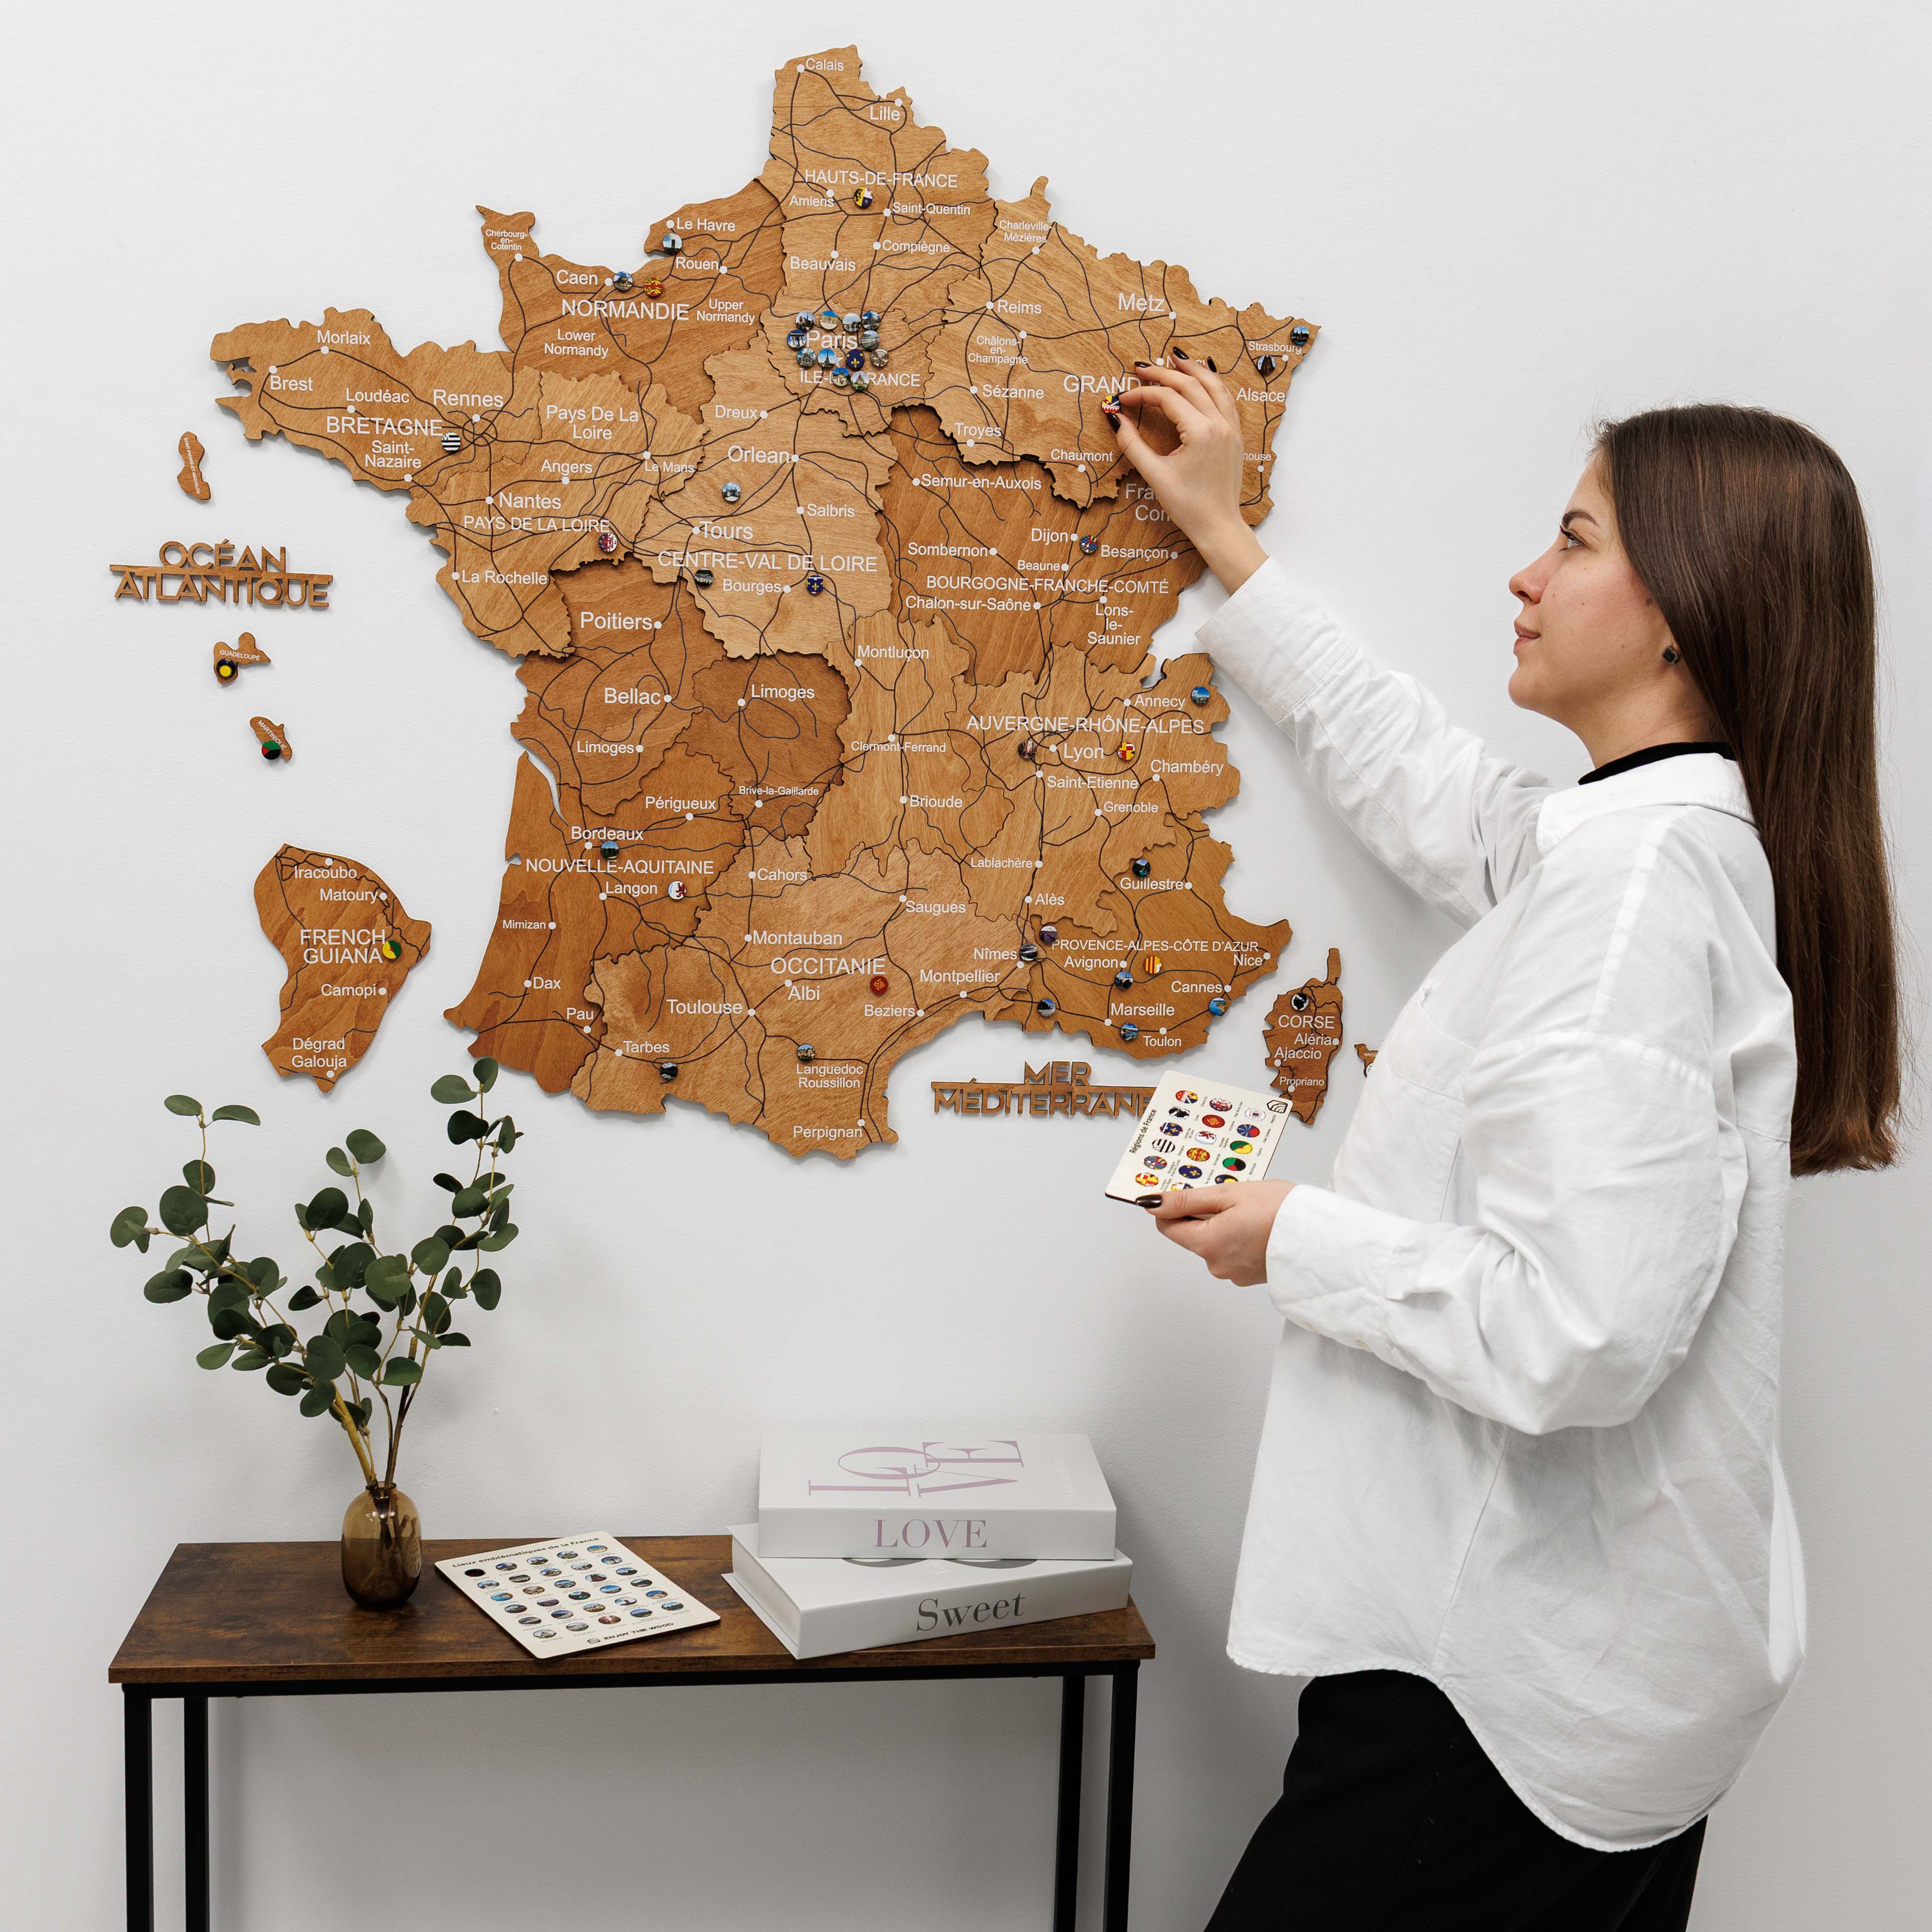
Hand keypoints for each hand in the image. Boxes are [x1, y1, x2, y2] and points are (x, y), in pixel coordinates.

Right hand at [1108, 356, 1268, 592]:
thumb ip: (1132, 444)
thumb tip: (1115, 418)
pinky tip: (1201, 379)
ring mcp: (1231, 428)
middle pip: (1190, 384)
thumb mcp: (1155, 475)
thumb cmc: (1188, 506)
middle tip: (1141, 368)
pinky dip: (1212, 384)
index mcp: (1200, 432)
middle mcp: (1220, 424)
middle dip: (1163, 373)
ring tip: (1175, 359)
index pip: (1167, 398)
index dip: (1142, 394)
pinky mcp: (1235, 435)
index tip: (1123, 399)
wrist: (1218, 526)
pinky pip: (1225, 399)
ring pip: (1214, 385)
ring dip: (1193, 370)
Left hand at [1144, 1180, 1293, 1286]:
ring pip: (1214, 1243)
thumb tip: (1153, 1203)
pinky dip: (1239, 1238)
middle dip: (1205, 1213)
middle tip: (1232, 1197)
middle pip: (1192, 1234)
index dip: (1172, 1206)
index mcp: (1207, 1244)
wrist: (1323, 1238)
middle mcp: (1216, 1265)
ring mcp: (1234, 1273)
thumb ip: (1187, 1201)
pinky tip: (1259, 1227)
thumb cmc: (1281, 1211)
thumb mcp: (1228, 1194)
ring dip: (1224, 1225)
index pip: (1167, 1227)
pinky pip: (1233, 1252)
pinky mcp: (1250, 1276)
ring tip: (1252, 1211)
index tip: (1186, 1192)